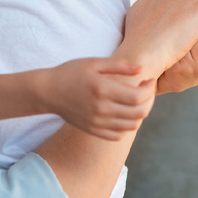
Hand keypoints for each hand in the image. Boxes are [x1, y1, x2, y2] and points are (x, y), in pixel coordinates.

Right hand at [38, 57, 155, 140]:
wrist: (48, 92)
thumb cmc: (70, 72)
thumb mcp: (94, 62)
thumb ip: (119, 65)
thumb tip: (141, 70)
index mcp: (103, 89)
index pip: (138, 97)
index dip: (150, 89)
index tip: (149, 80)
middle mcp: (101, 109)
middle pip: (139, 113)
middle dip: (149, 101)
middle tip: (147, 90)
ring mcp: (97, 122)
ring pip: (132, 125)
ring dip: (141, 113)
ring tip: (136, 101)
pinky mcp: (93, 130)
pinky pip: (118, 135)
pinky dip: (127, 125)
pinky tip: (124, 113)